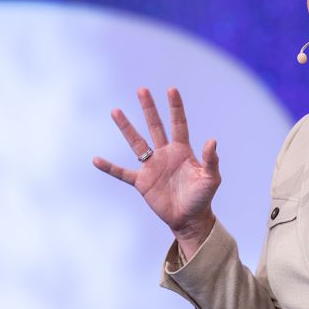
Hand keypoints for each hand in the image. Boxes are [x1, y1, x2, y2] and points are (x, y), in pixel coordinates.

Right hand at [93, 87, 218, 256]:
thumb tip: (212, 141)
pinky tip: (96, 159)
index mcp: (182, 150)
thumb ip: (211, 160)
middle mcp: (165, 154)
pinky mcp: (142, 182)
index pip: (178, 124)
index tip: (171, 89)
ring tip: (116, 110)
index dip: (175, 107)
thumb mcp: (211, 178)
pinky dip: (109, 167)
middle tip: (142, 89)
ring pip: (136, 143)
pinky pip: (122, 172)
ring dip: (126, 127)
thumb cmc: (202, 197)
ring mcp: (152, 167)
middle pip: (155, 126)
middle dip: (149, 108)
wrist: (189, 219)